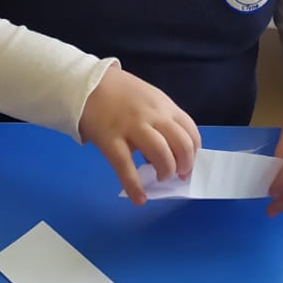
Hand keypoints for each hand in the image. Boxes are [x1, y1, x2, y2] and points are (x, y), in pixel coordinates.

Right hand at [79, 63, 200, 204]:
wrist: (87, 84)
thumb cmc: (121, 94)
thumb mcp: (149, 99)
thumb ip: (162, 121)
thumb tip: (169, 153)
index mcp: (165, 106)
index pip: (191, 131)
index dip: (194, 152)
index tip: (189, 164)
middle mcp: (153, 115)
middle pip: (181, 144)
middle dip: (185, 165)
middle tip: (178, 175)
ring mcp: (132, 127)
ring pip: (160, 153)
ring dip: (166, 171)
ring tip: (160, 178)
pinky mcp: (110, 139)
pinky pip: (126, 166)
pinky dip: (135, 186)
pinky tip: (139, 199)